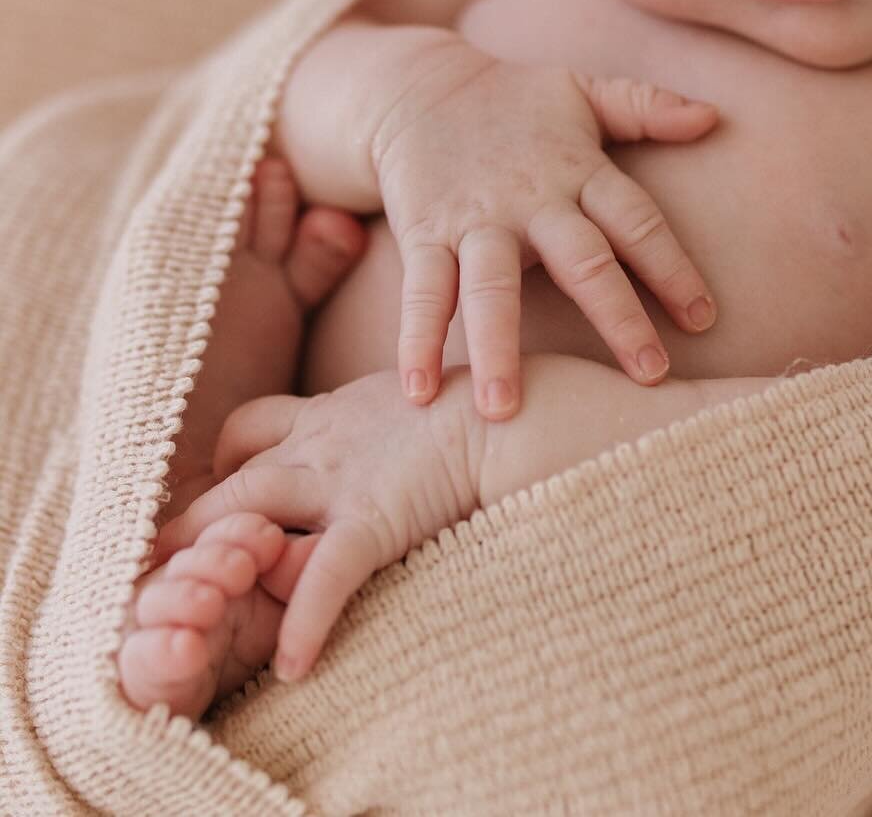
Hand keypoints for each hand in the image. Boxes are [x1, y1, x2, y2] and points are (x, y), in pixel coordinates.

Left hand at [148, 369, 485, 684]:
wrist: (519, 414)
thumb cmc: (482, 410)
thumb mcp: (418, 394)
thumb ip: (383, 420)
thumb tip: (389, 438)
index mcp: (333, 413)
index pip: (249, 427)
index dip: (222, 462)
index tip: (208, 500)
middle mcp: (322, 442)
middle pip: (231, 479)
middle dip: (192, 527)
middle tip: (163, 575)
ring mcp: (341, 480)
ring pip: (248, 518)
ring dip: (218, 568)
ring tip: (194, 619)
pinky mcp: (372, 519)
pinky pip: (321, 578)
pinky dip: (302, 624)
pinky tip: (292, 665)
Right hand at [369, 41, 720, 417]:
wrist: (416, 89)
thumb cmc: (517, 102)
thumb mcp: (584, 92)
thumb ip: (646, 106)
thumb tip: (713, 116)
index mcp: (578, 169)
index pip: (636, 220)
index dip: (672, 266)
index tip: (704, 319)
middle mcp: (531, 200)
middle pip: (581, 261)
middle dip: (617, 316)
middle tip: (651, 375)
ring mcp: (474, 221)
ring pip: (490, 289)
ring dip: (498, 346)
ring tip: (504, 410)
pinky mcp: (424, 236)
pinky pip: (422, 293)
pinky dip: (416, 341)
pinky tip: (418, 394)